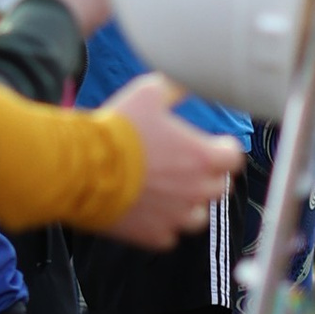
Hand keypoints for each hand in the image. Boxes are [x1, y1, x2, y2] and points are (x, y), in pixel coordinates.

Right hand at [100, 77, 247, 248]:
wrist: (80, 169)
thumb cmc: (118, 130)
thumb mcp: (150, 93)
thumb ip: (177, 88)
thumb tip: (191, 77)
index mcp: (204, 157)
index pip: (234, 158)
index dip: (223, 150)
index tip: (212, 145)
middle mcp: (197, 190)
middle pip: (219, 186)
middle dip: (207, 176)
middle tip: (185, 165)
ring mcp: (176, 217)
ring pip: (198, 216)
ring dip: (188, 204)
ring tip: (169, 190)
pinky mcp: (153, 236)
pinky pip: (169, 235)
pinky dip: (163, 224)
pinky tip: (149, 209)